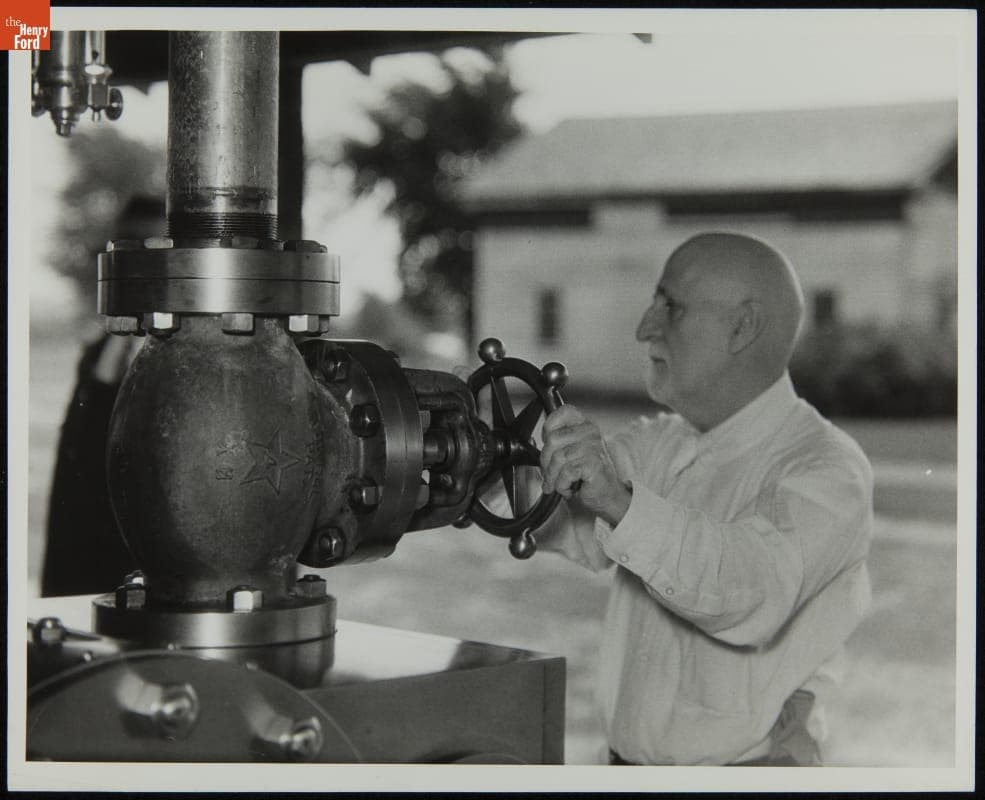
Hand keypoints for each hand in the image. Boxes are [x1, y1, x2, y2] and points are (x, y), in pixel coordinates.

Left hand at [540, 405, 631, 526]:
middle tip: (549, 474)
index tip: (547, 443)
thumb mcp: (571, 452)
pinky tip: (569, 487)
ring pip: (557, 458)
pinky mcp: (594, 463)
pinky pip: (566, 473)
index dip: (548, 427)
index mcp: (584, 425)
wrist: (606, 495)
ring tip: (558, 483)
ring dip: (553, 477)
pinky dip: (562, 485)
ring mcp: (593, 447)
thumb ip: (557, 442)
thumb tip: (537, 443)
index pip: (563, 412)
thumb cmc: (586, 475)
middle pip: (553, 439)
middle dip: (545, 462)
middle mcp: (590, 432)